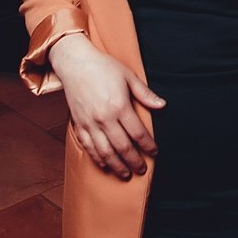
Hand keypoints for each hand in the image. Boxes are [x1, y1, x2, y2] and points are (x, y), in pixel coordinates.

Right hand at [49, 34, 165, 178]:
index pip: (137, 132)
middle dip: (134, 161)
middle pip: (122, 147)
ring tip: (125, 174)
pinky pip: (88, 146)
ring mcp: (90, 123)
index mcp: (119, 105)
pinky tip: (104, 164)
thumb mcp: (129, 76)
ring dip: (116, 165)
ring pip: (105, 152)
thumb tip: (162, 105)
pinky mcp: (78, 124)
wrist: (75, 62)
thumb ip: (145, 94)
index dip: (148, 145)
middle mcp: (104, 118)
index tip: (154, 152)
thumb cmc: (103, 67)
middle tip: (142, 170)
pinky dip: (97, 158)